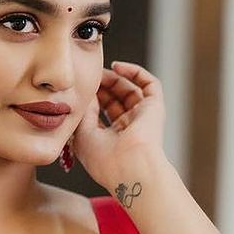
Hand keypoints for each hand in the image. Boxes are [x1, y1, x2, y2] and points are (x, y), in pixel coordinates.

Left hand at [71, 61, 167, 191]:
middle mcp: (128, 128)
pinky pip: (149, 84)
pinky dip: (134, 72)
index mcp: (111, 139)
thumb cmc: (104, 159)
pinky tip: (117, 66)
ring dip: (114, 78)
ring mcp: (142, 117)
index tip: (78, 86)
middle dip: (101, 86)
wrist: (129, 167)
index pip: (101, 111)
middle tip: (89, 75)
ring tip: (100, 71)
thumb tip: (87, 92)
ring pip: (130, 89)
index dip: (91, 97)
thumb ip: (84, 110)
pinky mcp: (155, 108)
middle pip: (115, 99)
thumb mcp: (82, 132)